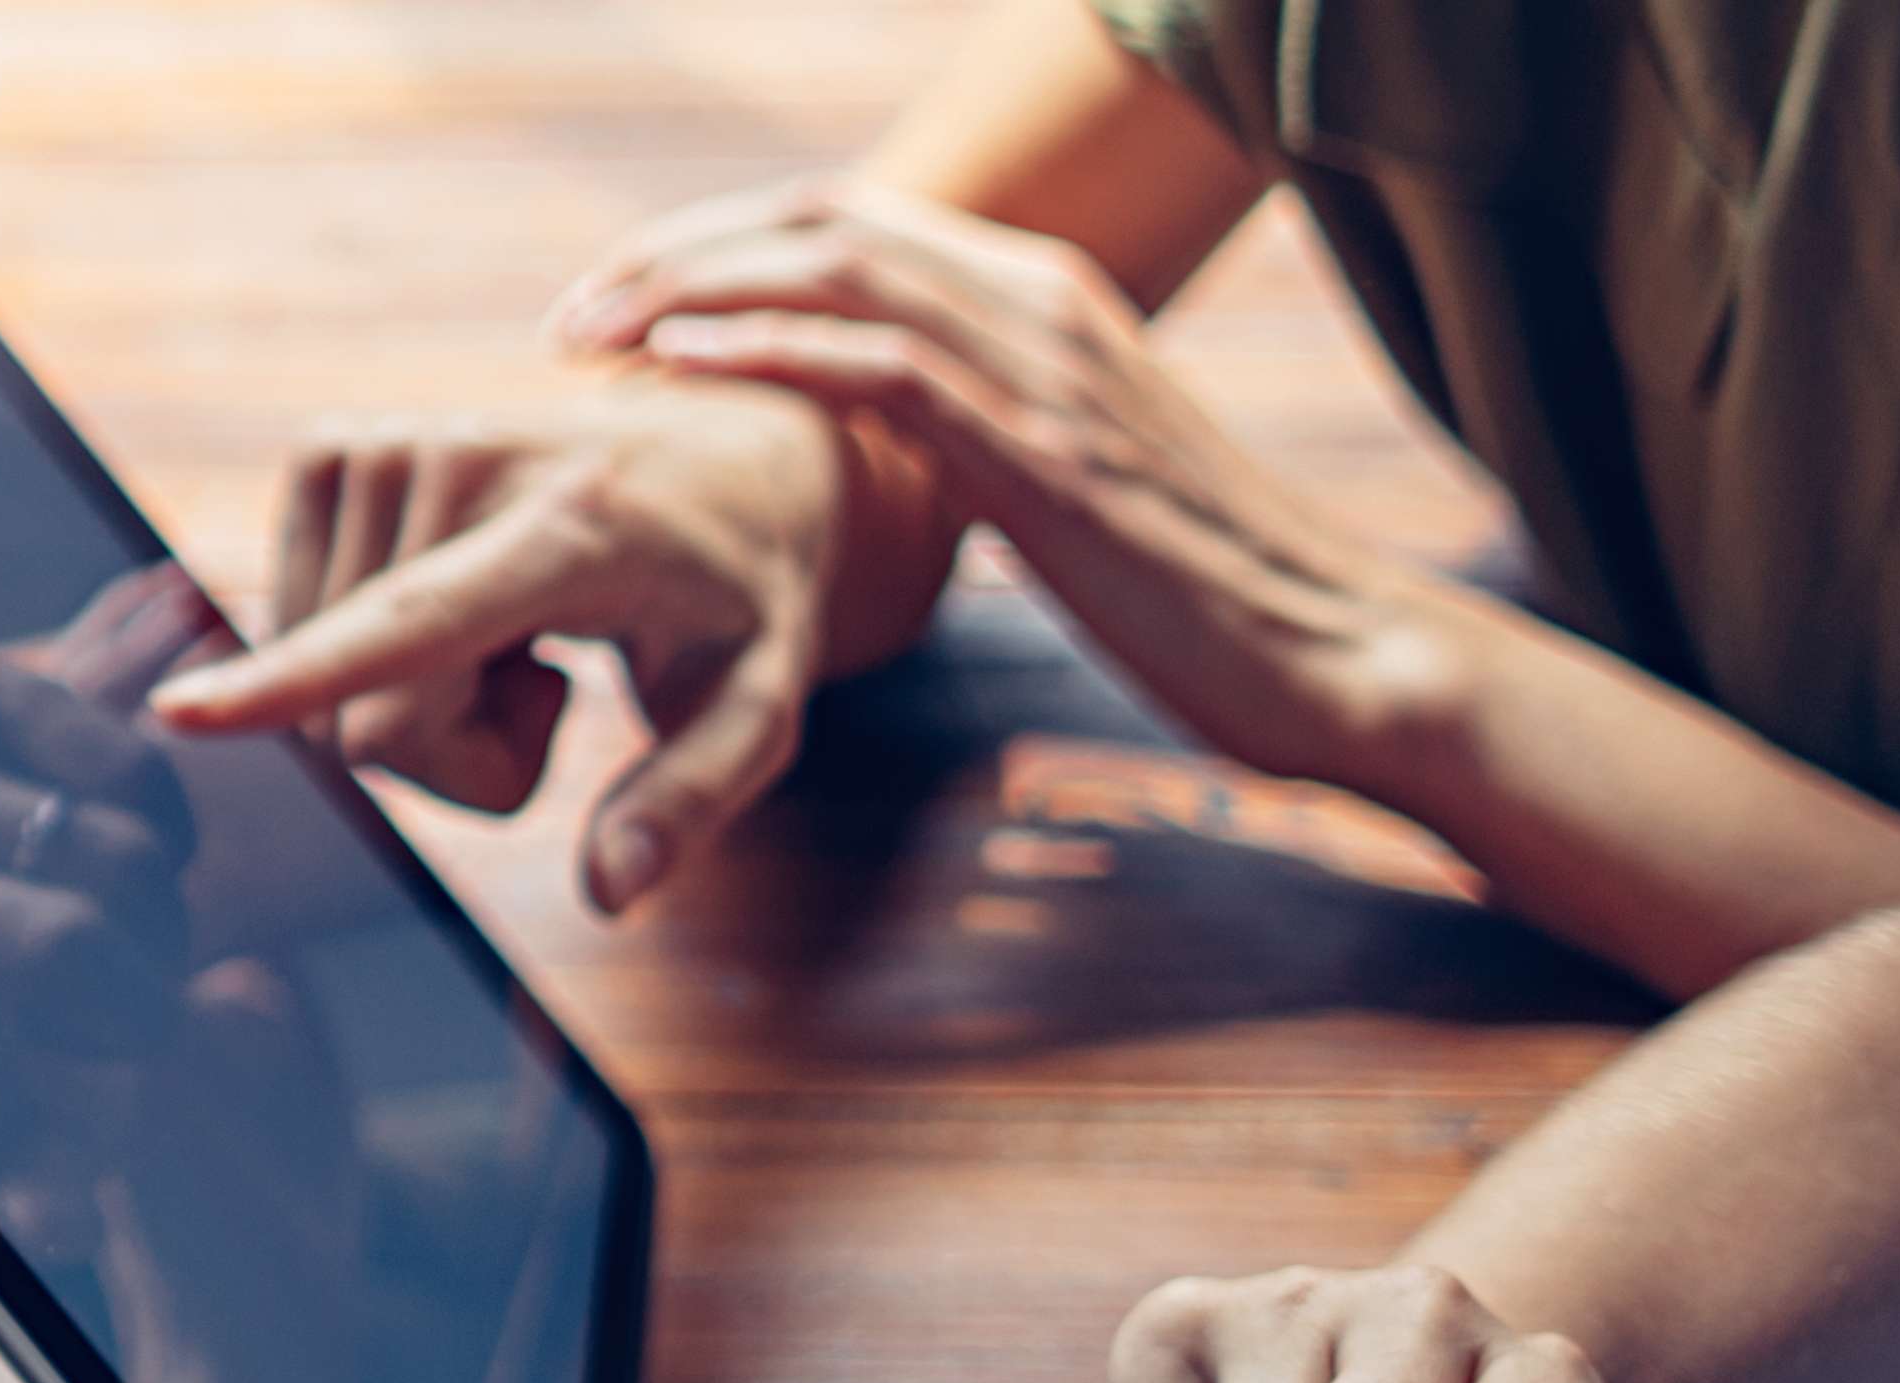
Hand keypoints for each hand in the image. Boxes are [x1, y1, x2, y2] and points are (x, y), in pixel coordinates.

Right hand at [138, 373, 887, 913]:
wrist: (713, 444)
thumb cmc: (739, 589)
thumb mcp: (760, 702)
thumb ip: (689, 799)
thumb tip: (609, 892)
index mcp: (567, 530)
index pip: (414, 624)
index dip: (296, 680)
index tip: (181, 716)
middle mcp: (453, 464)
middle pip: (366, 722)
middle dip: (448, 753)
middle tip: (551, 683)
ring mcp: (375, 445)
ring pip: (322, 689)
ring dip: (414, 700)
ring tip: (516, 628)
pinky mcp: (326, 449)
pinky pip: (298, 634)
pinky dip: (372, 650)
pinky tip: (465, 598)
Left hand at [594, 182, 1479, 804]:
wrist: (1329, 649)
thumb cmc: (1196, 589)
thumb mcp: (1069, 475)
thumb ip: (978, 433)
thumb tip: (879, 450)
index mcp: (1046, 296)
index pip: (849, 217)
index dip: (719, 245)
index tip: (619, 302)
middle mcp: (1044, 301)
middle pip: (823, 217)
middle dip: (677, 251)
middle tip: (570, 315)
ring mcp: (1048, 366)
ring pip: (839, 265)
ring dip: (692, 288)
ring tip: (589, 334)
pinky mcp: (1045, 451)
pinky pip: (884, 362)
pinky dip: (769, 350)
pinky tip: (680, 367)